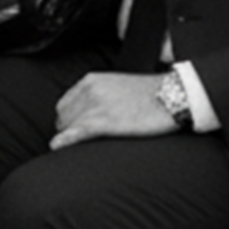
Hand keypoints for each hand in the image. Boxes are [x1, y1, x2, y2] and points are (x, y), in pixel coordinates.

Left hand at [50, 72, 175, 150]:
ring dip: (70, 138)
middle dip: (68, 130)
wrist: (170, 96)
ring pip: (68, 126)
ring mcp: (96, 105)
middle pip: (63, 116)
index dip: (68, 119)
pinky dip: (65, 141)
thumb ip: (98, 93)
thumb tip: (87, 110)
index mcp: (91, 80)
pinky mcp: (104, 121)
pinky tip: (58, 147)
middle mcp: (90, 90)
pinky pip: (76, 133)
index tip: (74, 129)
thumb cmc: (148, 94)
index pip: (64, 103)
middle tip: (79, 141)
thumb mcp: (117, 85)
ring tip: (79, 148)